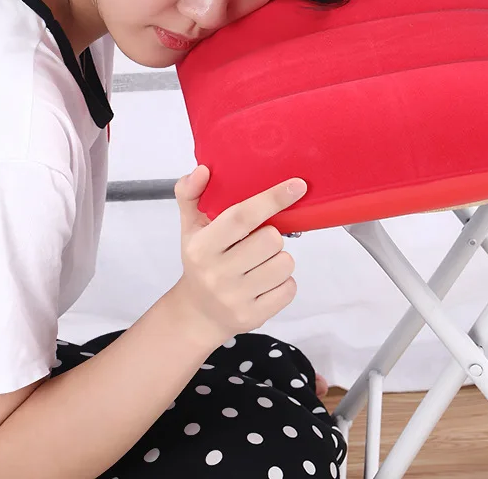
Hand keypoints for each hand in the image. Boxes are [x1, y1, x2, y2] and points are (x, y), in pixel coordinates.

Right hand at [172, 166, 304, 343]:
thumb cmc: (201, 260)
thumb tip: (202, 170)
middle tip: (259, 240)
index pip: (242, 217)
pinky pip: (289, 289)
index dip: (272, 199)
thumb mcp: (190, 226)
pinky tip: (266, 281)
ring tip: (262, 261)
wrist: (197, 313)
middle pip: (271, 240)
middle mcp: (217, 273)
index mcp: (202, 246)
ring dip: (280, 258)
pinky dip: (284, 282)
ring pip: (285, 264)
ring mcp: (235, 298)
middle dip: (274, 235)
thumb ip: (191, 193)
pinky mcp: (252, 317)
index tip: (297, 185)